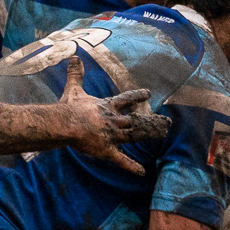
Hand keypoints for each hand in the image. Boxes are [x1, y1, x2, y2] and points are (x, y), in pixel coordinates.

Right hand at [56, 56, 169, 175]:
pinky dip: (131, 166)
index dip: (138, 96)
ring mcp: (112, 136)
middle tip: (163, 122)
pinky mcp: (107, 150)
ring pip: (133, 136)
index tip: (148, 94)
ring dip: (146, 136)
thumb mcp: (74, 88)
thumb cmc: (70, 107)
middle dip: (148, 121)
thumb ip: (76, 74)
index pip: (126, 99)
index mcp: (108, 106)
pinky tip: (142, 172)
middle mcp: (114, 120)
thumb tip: (74, 56)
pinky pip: (121, 160)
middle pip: (134, 121)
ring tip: (159, 136)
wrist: (66, 124)